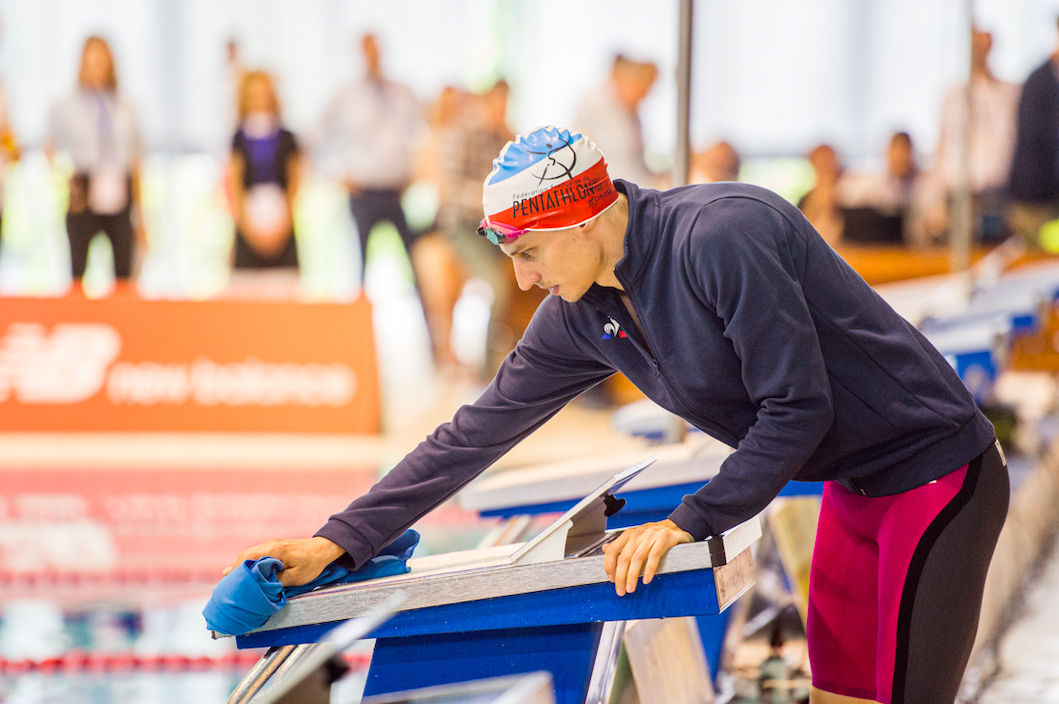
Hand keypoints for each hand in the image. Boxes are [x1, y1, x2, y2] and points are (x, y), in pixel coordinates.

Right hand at [222, 536, 345, 587]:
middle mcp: (271, 544)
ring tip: (234, 578)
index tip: (226, 576)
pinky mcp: (275, 546)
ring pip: (251, 553)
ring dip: (242, 564)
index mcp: (276, 550)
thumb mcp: (296, 577)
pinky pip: (258, 553)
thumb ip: (277, 581)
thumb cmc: (312, 563)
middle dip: (236, 567)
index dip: (237, 567)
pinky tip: (247, 571)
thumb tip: (261, 585)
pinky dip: (250, 561)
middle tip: (227, 581)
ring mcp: (273, 544)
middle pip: (247, 554)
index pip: (250, 557)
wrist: (323, 549)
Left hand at [602, 520, 692, 596]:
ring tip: (631, 588)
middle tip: (620, 590)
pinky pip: (654, 556)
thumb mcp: (637, 537)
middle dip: (620, 577)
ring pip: (637, 558)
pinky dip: (649, 569)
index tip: (611, 579)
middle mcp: (638, 533)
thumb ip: (622, 545)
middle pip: (624, 557)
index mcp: (629, 533)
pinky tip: (646, 580)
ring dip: (632, 576)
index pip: (613, 550)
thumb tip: (605, 549)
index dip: (609, 566)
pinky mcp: (664, 538)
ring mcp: (651, 535)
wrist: (678, 525)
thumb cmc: (656, 535)